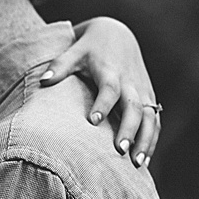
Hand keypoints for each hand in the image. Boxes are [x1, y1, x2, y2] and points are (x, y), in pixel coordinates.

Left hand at [40, 17, 161, 167]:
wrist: (118, 34)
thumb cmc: (90, 47)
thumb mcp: (75, 51)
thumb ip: (60, 65)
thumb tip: (43, 80)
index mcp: (111, 71)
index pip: (110, 88)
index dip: (103, 104)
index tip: (93, 121)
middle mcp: (130, 82)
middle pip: (134, 107)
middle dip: (129, 129)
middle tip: (120, 150)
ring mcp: (142, 91)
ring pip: (150, 117)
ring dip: (145, 139)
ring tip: (137, 163)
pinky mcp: (149, 98)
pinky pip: (155, 121)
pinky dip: (151, 140)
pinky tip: (143, 161)